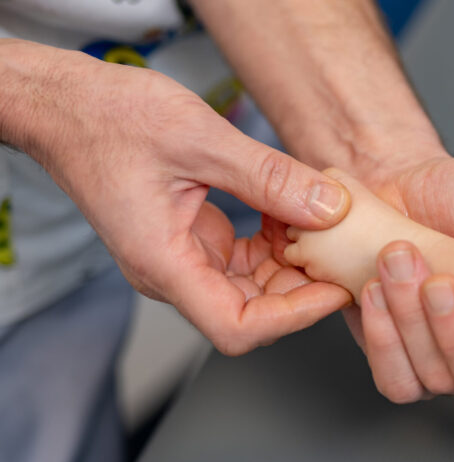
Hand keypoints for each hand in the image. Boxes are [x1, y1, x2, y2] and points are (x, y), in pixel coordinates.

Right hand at [5, 40, 352, 353]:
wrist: (67, 104)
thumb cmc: (109, 118)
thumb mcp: (200, 139)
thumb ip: (269, 177)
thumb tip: (330, 207)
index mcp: (162, 262)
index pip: (236, 326)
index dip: (294, 317)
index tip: (334, 291)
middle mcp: (171, 271)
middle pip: (252, 310)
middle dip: (303, 288)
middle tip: (348, 257)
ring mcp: (182, 256)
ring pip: (253, 285)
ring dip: (293, 261)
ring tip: (328, 227)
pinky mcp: (191, 237)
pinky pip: (244, 257)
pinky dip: (275, 238)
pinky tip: (296, 209)